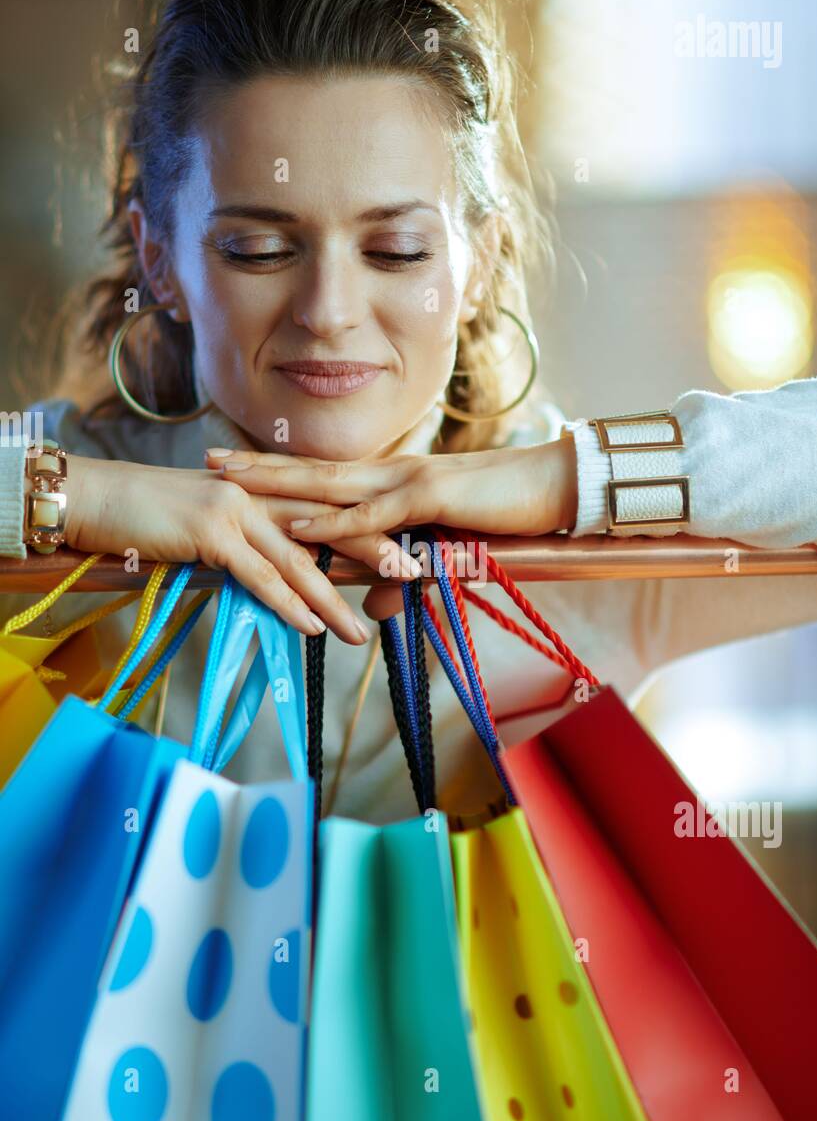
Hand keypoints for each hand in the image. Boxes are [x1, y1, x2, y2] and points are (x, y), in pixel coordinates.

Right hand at [63, 454, 422, 643]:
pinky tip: (310, 626)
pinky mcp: (210, 532)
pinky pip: (258, 574)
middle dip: (375, 555)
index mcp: (264, 488)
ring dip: (333, 600)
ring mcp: (237, 510)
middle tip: (415, 579)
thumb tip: (280, 574)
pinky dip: (287, 603)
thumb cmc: (150, 514)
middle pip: (330, 527)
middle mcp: (258, 493)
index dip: (371, 527)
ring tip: (361, 632)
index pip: (328, 508)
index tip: (408, 547)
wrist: (98, 497)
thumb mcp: (210, 523)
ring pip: (300, 560)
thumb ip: (249, 542)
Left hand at [205, 437, 578, 544]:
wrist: (557, 489)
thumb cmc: (508, 516)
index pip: (327, 477)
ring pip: (329, 484)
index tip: (236, 467)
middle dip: (257, 467)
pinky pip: (372, 514)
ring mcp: (409, 480)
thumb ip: (405, 577)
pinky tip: (295, 524)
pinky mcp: (431, 498)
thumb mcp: (449, 553)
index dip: (280, 471)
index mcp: (396, 482)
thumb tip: (370, 607)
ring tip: (230, 483)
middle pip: (312, 471)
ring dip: (276, 484)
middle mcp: (393, 473)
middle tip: (208, 460)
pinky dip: (331, 521)